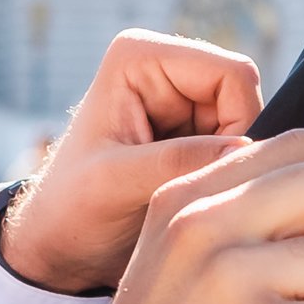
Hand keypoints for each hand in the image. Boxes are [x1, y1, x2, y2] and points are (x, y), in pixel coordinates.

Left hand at [0, 31, 264, 296]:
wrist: (57, 245)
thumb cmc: (70, 210)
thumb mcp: (116, 184)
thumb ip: (177, 161)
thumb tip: (245, 149)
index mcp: (140, 57)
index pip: (232, 74)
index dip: (239, 125)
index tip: (211, 176)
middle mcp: (164, 69)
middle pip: (244, 99)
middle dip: (232, 150)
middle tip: (195, 192)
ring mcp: (179, 102)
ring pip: (245, 127)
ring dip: (227, 168)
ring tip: (184, 198)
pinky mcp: (189, 133)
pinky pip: (235, 149)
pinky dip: (223, 177)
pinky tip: (190, 199)